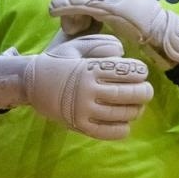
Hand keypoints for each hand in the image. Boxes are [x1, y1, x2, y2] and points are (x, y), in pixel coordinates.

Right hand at [0, 32, 154, 140]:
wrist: (31, 84)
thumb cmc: (58, 63)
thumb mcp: (76, 47)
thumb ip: (100, 46)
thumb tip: (122, 52)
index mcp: (89, 68)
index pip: (126, 71)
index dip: (140, 72)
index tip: (141, 73)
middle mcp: (88, 90)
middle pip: (130, 94)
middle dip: (145, 92)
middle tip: (146, 90)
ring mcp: (84, 109)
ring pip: (123, 114)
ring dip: (136, 110)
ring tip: (137, 106)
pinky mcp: (80, 125)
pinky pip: (109, 132)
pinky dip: (123, 129)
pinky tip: (124, 122)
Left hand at [48, 0, 178, 68]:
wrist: (161, 33)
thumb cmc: (145, 27)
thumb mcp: (127, 8)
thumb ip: (112, 2)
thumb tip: (93, 3)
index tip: (79, 12)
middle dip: (75, 1)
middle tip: (75, 23)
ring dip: (71, 8)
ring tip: (71, 25)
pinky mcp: (107, 4)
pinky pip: (80, 3)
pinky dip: (65, 6)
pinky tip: (55, 10)